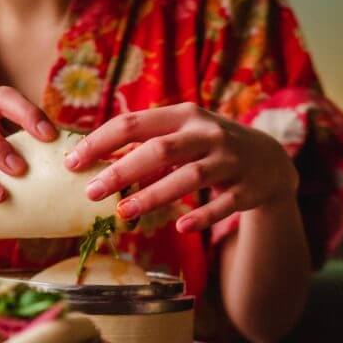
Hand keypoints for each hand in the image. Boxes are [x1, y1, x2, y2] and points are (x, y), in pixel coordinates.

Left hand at [65, 103, 298, 231]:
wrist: (270, 161)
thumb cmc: (211, 147)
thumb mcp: (184, 133)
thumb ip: (147, 141)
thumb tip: (94, 155)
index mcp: (185, 115)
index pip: (134, 123)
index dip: (100, 142)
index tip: (72, 162)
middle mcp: (208, 134)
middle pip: (159, 150)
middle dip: (121, 170)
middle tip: (91, 192)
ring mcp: (230, 161)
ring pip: (188, 178)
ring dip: (153, 195)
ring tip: (124, 212)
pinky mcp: (246, 189)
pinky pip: (222, 206)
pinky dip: (201, 217)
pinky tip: (179, 227)